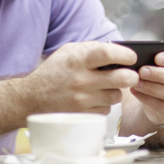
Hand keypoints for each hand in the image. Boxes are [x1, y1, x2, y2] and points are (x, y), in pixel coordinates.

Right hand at [25, 41, 139, 113]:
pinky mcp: (83, 115)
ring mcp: (82, 100)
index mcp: (78, 60)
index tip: (131, 57)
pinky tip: (95, 99)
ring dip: (116, 91)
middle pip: (121, 79)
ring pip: (116, 96)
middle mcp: (81, 80)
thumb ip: (91, 48)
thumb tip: (116, 50)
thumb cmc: (54, 72)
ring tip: (106, 87)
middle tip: (131, 75)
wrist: (31, 98)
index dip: (124, 55)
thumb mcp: (68, 52)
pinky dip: (104, 104)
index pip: (107, 54)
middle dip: (131, 76)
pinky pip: (106, 110)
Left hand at [130, 47, 163, 126]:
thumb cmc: (155, 69)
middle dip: (160, 74)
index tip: (157, 57)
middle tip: (142, 70)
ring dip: (152, 87)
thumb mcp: (156, 60)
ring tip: (136, 81)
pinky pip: (161, 106)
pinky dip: (145, 97)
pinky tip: (134, 90)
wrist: (153, 93)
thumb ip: (153, 55)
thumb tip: (139, 55)